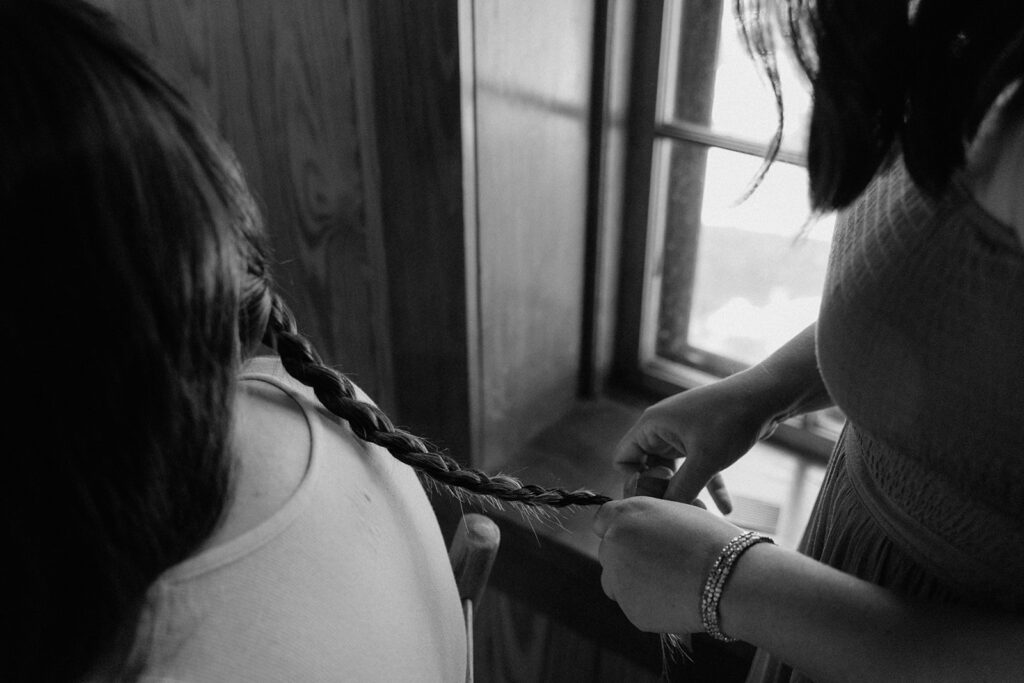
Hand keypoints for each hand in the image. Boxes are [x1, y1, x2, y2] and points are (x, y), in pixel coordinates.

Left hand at [593, 497, 741, 632]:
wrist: (730, 578)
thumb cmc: (711, 540)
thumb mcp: (676, 512)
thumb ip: (647, 520)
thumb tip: (637, 528)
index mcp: (625, 515)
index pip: (602, 521)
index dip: (618, 529)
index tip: (633, 537)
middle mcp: (614, 544)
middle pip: (607, 551)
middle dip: (625, 556)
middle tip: (658, 561)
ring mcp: (619, 579)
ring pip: (612, 581)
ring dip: (630, 580)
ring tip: (666, 580)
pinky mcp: (631, 610)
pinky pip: (632, 604)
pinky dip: (648, 603)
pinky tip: (674, 598)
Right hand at [614, 373, 776, 509]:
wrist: (766, 396)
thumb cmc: (730, 419)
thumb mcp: (704, 460)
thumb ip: (681, 489)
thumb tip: (664, 514)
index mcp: (651, 426)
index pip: (623, 459)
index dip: (635, 482)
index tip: (660, 494)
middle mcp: (662, 429)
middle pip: (648, 468)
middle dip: (662, 491)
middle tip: (680, 509)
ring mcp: (682, 434)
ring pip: (674, 472)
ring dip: (685, 491)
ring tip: (701, 513)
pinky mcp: (702, 440)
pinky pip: (697, 468)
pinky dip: (708, 486)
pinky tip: (727, 508)